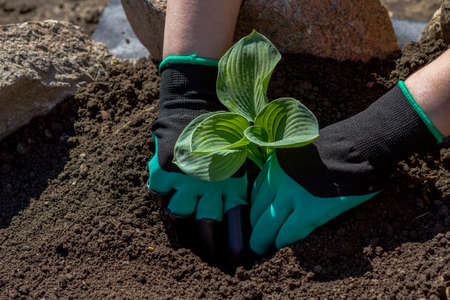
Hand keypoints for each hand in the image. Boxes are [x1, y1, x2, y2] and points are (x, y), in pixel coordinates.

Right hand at [148, 60, 247, 262]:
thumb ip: (244, 175)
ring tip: (184, 219)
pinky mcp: (162, 171)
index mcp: (232, 179)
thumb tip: (253, 200)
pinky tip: (167, 189)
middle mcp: (208, 185)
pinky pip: (158, 194)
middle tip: (210, 255)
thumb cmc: (223, 125)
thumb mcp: (242, 149)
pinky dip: (161, 193)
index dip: (233, 239)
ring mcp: (183, 179)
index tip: (234, 257)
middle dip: (208, 244)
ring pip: (178, 213)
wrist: (195, 103)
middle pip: (205, 225)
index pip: (235, 219)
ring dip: (181, 215)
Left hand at [250, 83, 441, 253]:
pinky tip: (282, 245)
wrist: (361, 145)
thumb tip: (283, 187)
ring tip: (262, 247)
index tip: (257, 216)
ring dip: (263, 238)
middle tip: (255, 237)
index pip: (257, 191)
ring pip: (268, 224)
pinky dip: (284, 240)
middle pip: (258, 209)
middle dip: (255, 225)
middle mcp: (279, 178)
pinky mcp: (310, 209)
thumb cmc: (338, 147)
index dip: (256, 206)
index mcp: (277, 162)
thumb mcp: (301, 150)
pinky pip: (289, 231)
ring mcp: (293, 194)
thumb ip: (289, 167)